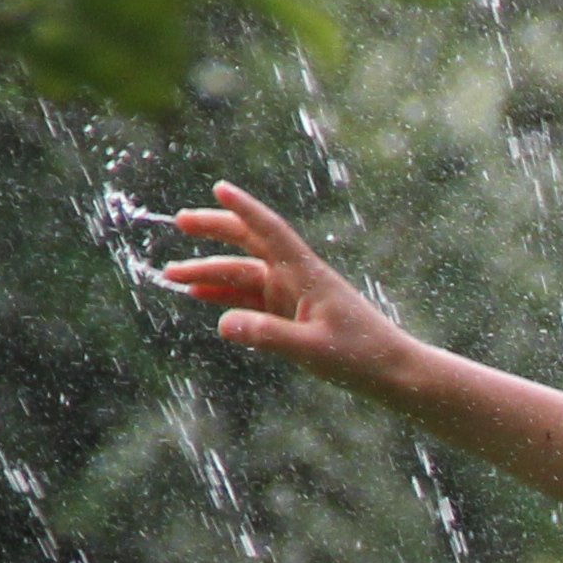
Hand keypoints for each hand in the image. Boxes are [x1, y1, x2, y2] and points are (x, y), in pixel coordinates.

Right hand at [154, 181, 410, 387]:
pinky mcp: (290, 316)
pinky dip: (225, 295)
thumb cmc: (362, 358)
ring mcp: (292, 296)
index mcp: (306, 275)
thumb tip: (223, 323)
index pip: (270, 232)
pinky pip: (250, 299)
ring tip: (171, 275)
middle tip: (179, 221)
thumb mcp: (313, 350)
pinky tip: (199, 295)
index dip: (245, 209)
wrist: (392, 374)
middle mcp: (297, 279)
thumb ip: (269, 336)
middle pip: (250, 244)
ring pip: (243, 276)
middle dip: (215, 231)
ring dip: (209, 273)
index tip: (219, 187)